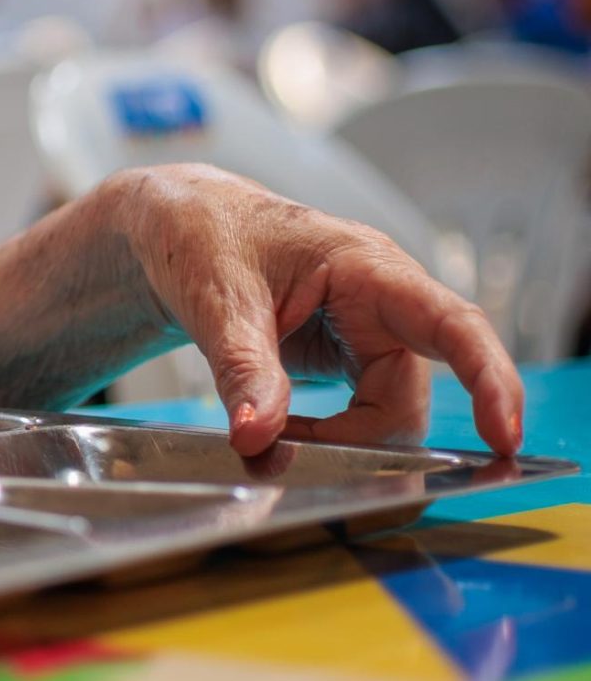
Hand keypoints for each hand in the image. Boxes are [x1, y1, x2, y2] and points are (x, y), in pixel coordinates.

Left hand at [107, 164, 523, 455]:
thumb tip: (257, 435)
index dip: (488, 379)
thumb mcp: (217, 297)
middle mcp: (382, 304)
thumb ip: (242, 367)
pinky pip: (360, 416)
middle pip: (408, 395)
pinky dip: (327, 438)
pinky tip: (280, 431)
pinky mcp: (348, 360)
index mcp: (367, 267)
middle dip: (362, 440)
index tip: (502, 435)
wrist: (179, 226)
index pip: (452, 324)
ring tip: (270, 435)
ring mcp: (368, 334)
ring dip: (340, 442)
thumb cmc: (205, 233)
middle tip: (291, 454)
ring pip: (386, 414)